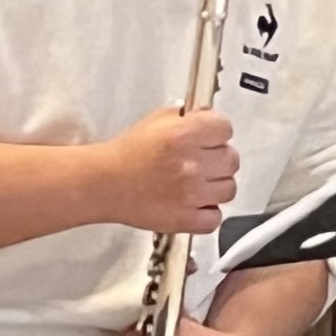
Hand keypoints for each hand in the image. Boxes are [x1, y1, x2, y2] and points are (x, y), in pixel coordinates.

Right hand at [90, 110, 236, 234]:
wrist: (103, 184)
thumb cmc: (127, 153)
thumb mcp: (156, 120)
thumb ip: (187, 116)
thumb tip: (209, 116)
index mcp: (184, 135)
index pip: (226, 128)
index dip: (217, 132)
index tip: (209, 137)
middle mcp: (191, 164)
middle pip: (232, 159)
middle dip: (218, 158)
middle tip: (202, 161)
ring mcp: (191, 194)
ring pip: (229, 188)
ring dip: (216, 185)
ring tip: (197, 183)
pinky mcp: (185, 219)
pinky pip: (215, 217)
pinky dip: (207, 212)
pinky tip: (195, 204)